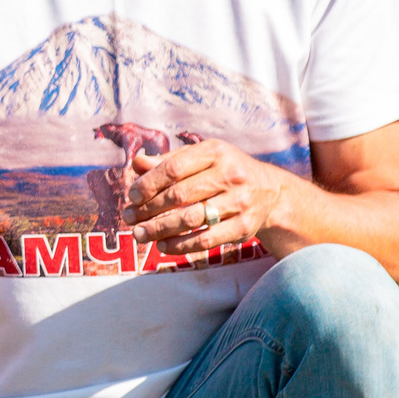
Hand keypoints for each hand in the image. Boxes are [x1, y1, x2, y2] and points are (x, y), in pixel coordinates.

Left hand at [125, 138, 293, 256]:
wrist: (270, 193)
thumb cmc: (224, 172)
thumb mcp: (202, 158)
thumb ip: (169, 161)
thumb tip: (137, 163)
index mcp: (216, 152)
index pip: (174, 167)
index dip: (149, 183)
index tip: (132, 195)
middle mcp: (230, 175)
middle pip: (180, 195)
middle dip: (149, 209)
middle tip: (129, 217)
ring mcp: (239, 202)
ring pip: (191, 219)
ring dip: (159, 229)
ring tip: (139, 234)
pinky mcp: (243, 227)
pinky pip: (205, 240)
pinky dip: (180, 245)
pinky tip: (162, 245)